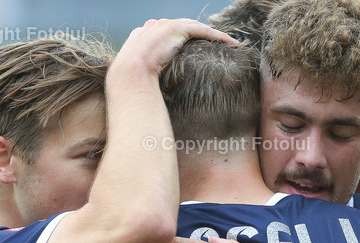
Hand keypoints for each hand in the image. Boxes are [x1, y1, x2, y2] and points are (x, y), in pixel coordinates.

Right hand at [114, 19, 236, 76]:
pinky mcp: (176, 28)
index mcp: (139, 37)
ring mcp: (163, 26)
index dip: (175, 40)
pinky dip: (217, 36)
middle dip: (195, 34)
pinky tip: (230, 43)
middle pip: (178, 27)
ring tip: (225, 43)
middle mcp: (151, 28)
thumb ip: (142, 80)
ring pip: (193, 26)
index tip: (187, 50)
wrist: (129, 76)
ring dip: (210, 34)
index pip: (161, 34)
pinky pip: (201, 30)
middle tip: (209, 45)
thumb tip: (148, 99)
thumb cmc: (130, 85)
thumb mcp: (134, 80)